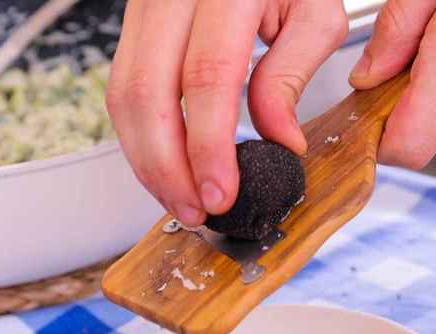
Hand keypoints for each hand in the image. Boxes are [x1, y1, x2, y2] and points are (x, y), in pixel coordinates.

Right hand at [106, 0, 348, 226]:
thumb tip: (280, 142)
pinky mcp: (134, 22)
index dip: (208, 146)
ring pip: (123, 93)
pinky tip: (166, 165)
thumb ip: (291, 76)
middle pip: (147, 92)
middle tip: (196, 210)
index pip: (207, 76)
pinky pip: (121, 85)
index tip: (221, 192)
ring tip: (182, 199)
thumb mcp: (314, 12)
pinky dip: (140, 135)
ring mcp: (145, 4)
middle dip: (167, 167)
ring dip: (147, 159)